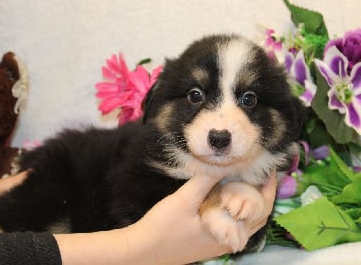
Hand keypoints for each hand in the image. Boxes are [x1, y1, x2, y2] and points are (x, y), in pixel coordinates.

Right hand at [124, 172, 276, 264]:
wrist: (143, 252)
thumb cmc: (164, 226)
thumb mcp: (184, 199)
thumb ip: (205, 180)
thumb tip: (225, 161)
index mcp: (229, 231)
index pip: (260, 208)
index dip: (267, 187)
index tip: (268, 167)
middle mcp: (229, 240)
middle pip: (257, 217)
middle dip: (262, 195)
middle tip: (261, 173)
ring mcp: (219, 244)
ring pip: (245, 223)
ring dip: (250, 203)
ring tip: (247, 183)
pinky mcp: (208, 244)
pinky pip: (232, 226)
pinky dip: (236, 210)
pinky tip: (226, 198)